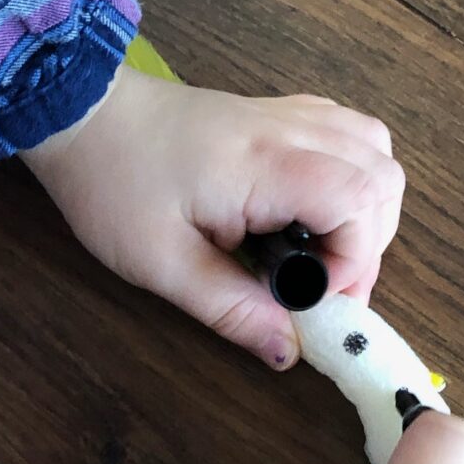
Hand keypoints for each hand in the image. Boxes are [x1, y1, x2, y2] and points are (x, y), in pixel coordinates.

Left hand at [24, 67, 403, 367]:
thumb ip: (232, 310)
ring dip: (367, 208)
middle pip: (384, 178)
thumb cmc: (113, 184)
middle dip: (369, 243)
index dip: (355, 263)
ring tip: (318, 250)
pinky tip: (309, 208)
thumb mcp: (162, 263)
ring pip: (376, 151)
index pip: (361, 203)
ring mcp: (289, 114)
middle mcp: (292, 129)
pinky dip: (350, 174)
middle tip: (315, 284)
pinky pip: (348, 133)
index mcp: (267, 164)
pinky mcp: (280, 112)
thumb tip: (291, 352)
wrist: (80, 114)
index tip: (310, 299)